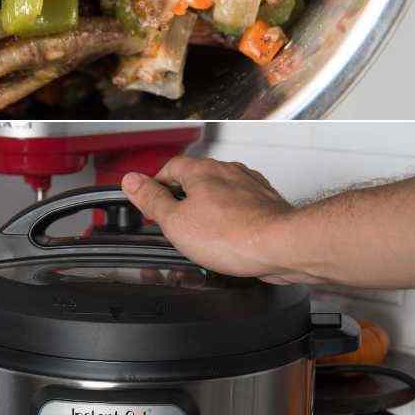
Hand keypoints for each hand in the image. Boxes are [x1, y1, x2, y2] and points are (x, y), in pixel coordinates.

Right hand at [121, 156, 302, 282]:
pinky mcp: (269, 203)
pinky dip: (232, 218)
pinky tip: (229, 236)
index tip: (151, 201)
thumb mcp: (175, 221)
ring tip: (202, 232)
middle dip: (183, 197)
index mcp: (202, 171)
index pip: (170, 168)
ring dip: (209, 208)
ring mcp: (251, 186)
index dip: (157, 185)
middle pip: (197, 178)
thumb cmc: (233, 235)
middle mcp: (228, 172)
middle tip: (173, 220)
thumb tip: (131, 181)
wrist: (282, 246)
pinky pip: (242, 206)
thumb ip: (151, 200)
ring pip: (222, 192)